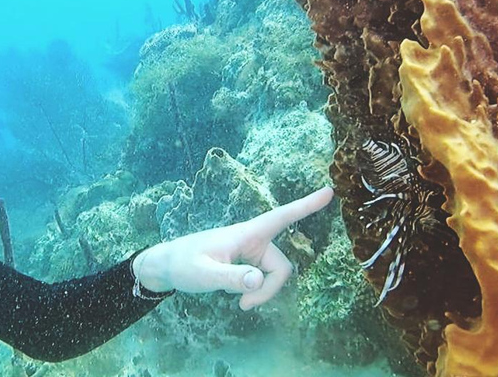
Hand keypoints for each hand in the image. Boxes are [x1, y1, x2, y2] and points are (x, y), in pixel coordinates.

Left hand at [133, 187, 333, 309]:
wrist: (167, 266)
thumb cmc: (182, 264)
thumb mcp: (203, 274)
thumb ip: (230, 277)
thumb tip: (257, 281)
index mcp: (245, 234)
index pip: (279, 217)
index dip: (305, 206)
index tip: (329, 191)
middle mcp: (252, 240)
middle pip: (281, 267)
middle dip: (269, 290)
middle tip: (244, 306)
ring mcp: (251, 252)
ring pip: (274, 276)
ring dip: (261, 293)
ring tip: (238, 303)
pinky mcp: (247, 262)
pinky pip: (264, 279)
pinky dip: (255, 292)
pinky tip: (237, 296)